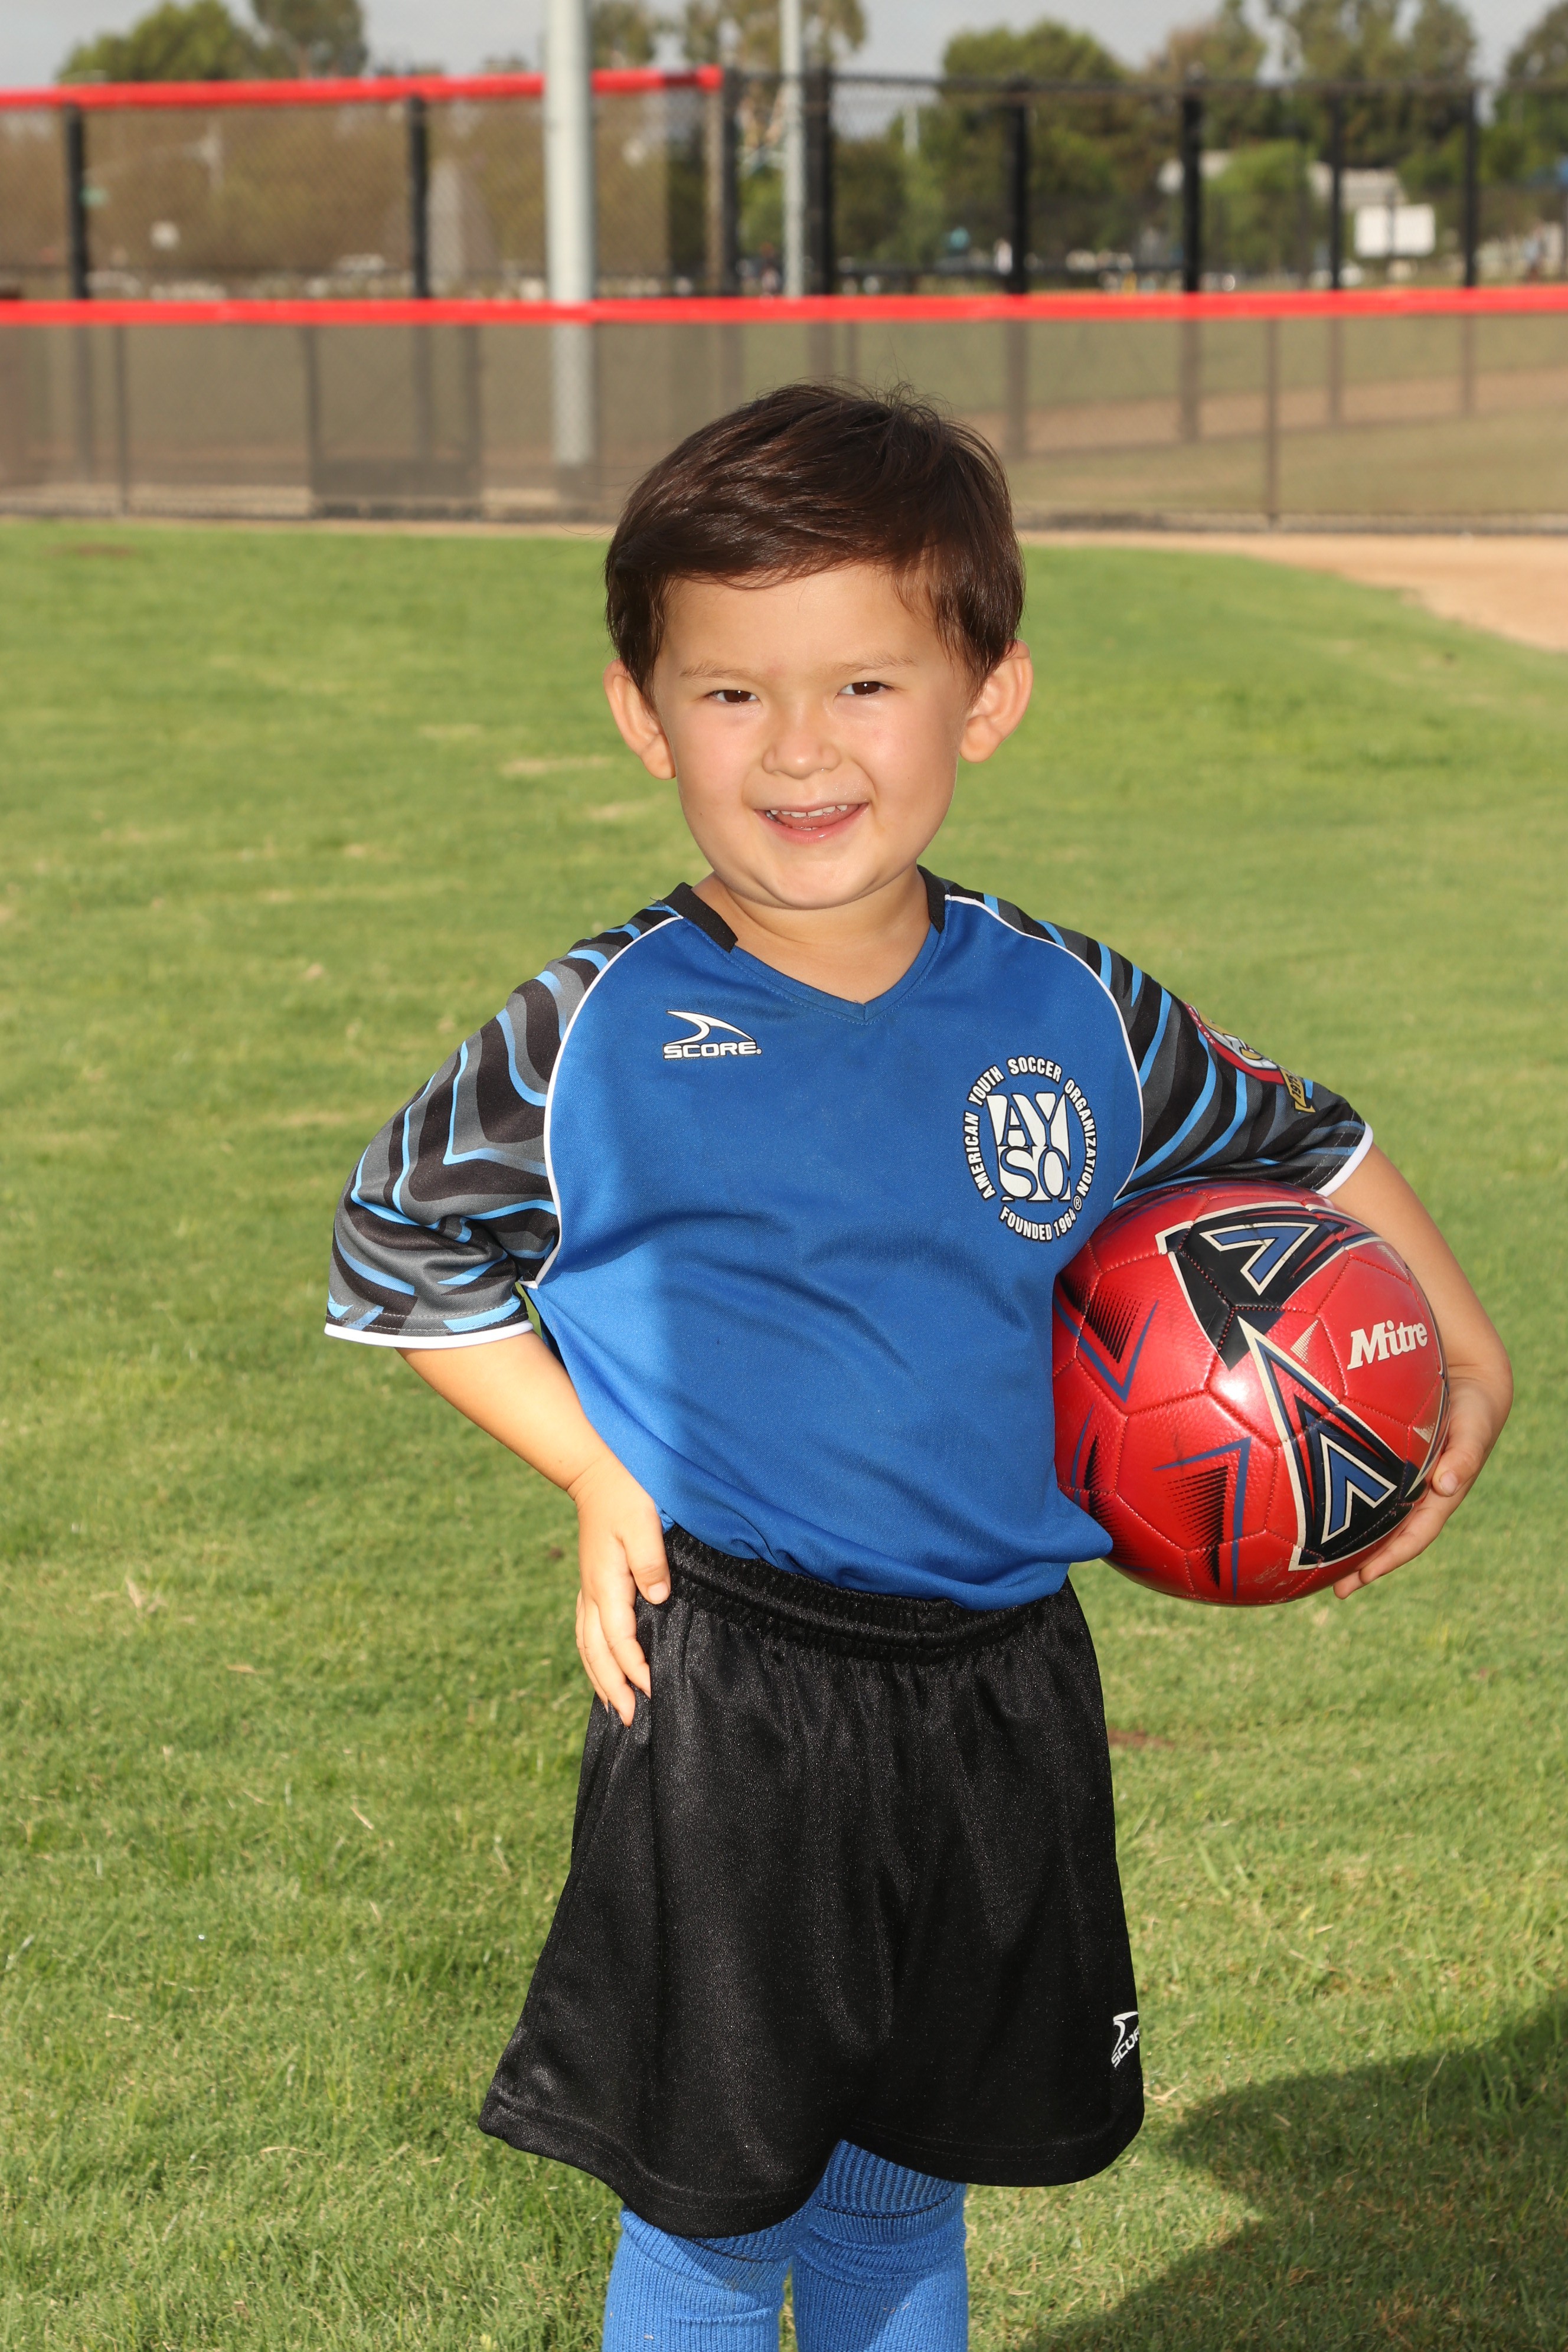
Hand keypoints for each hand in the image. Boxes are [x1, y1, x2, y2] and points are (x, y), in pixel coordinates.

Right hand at [568, 1453, 669, 1722]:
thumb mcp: (643, 1523)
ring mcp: (588, 1590)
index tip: (652, 1691)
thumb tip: (659, 1598)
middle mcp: (592, 1593)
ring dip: (600, 1678)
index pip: (618, 1638)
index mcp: (606, 1583)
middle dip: (612, 1687)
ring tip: (615, 1709)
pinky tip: (603, 1669)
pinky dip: (593, 1658)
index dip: (634, 1667)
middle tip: (631, 1720)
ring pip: (586, 1645)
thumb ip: (651, 1562)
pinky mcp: (591, 1585)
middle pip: (596, 1652)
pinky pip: (586, 1632)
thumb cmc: (626, 1496)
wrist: (597, 1474)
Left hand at [1332, 1370, 1507, 1598]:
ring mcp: (1402, 1484)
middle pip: (1388, 1539)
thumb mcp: (1474, 1429)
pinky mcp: (1386, 1464)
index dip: (1390, 1559)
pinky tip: (1311, 1507)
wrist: (1468, 1385)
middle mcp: (1418, 1498)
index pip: (1413, 1538)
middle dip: (1365, 1566)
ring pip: (1372, 1520)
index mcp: (1438, 1499)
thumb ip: (1464, 1456)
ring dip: (1349, 1543)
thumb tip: (1446, 1485)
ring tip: (1316, 1564)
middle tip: (1337, 1591)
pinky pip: (1362, 1488)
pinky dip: (1342, 1502)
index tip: (1365, 1578)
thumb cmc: (1472, 1410)